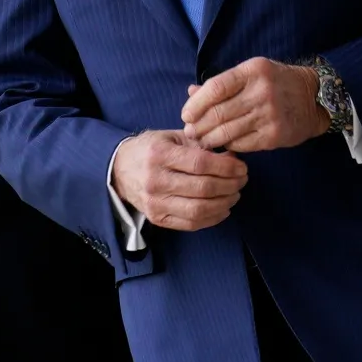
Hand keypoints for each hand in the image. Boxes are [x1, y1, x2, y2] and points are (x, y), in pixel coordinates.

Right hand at [110, 130, 247, 231]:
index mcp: (159, 155)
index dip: (227, 167)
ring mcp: (155, 203)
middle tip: (242, 180)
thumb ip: (200, 145)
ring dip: (225, 203)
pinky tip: (223, 208)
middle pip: (203, 188)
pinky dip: (212, 218)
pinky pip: (191, 223)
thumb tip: (232, 157)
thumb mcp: (171, 138)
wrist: (119, 170)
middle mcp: (155, 180)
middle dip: (230, 185)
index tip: (241, 167)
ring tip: (234, 194)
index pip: (201, 163)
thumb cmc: (150, 150)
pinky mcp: (157, 218)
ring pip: (199, 209)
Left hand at [182, 57, 328, 152]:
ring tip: (201, 141)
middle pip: (218, 113)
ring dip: (209, 139)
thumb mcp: (250, 73)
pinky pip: (242, 144)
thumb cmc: (275, 83)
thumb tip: (190, 93)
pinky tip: (222, 145)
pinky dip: (228, 146)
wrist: (313, 98)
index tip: (186, 114)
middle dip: (198, 126)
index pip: (215, 88)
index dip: (196, 104)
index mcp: (253, 71)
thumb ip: (221, 84)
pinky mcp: (275, 135)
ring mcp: (270, 114)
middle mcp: (262, 91)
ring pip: (228, 132)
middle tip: (190, 132)